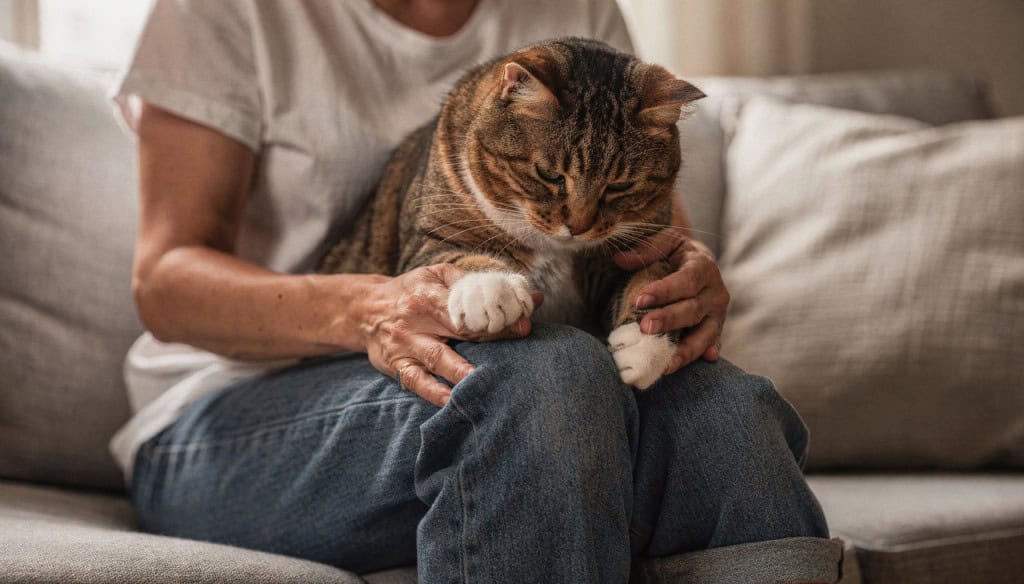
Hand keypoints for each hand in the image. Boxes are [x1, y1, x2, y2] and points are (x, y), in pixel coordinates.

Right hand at [360, 264, 540, 406]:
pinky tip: (455, 402)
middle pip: (460, 331)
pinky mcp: (396, 366)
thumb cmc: (411, 291)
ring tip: (490, 383)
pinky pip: (416, 382)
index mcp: (428, 294)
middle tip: (520, 345)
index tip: (524, 323)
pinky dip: (435, 394)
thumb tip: (531, 296)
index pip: (468, 307)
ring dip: (465, 373)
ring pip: (438, 360)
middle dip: (492, 338)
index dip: (496, 316)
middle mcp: (415, 319)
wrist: (364, 309)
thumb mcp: (438, 276)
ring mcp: (404, 345)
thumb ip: (479, 285)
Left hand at [613, 231, 728, 373]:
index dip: (664, 291)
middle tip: (645, 328)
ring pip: (705, 334)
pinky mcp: (715, 329)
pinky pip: (710, 345)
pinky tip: (698, 363)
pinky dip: (705, 354)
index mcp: (703, 266)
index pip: (686, 280)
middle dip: (669, 320)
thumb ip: (645, 250)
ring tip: (665, 364)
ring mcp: (717, 314)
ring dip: (685, 350)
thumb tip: (619, 259)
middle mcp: (716, 292)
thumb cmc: (676, 252)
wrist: (698, 263)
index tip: (639, 300)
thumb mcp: (665, 242)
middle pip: (693, 309)